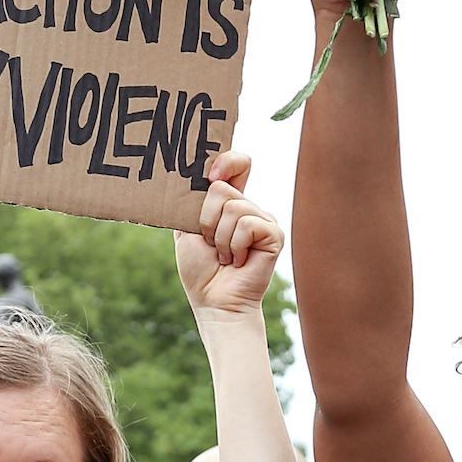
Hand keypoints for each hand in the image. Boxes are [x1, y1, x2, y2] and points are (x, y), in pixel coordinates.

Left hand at [174, 152, 285, 319]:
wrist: (214, 300)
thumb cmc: (200, 270)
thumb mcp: (186, 230)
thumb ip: (191, 204)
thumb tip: (197, 179)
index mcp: (230, 202)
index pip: (238, 164)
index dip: (227, 161)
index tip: (211, 175)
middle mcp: (249, 207)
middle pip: (222, 188)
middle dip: (206, 220)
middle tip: (212, 244)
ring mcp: (264, 219)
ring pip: (234, 207)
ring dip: (220, 238)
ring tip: (225, 256)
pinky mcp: (274, 234)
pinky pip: (247, 225)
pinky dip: (234, 245)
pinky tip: (238, 261)